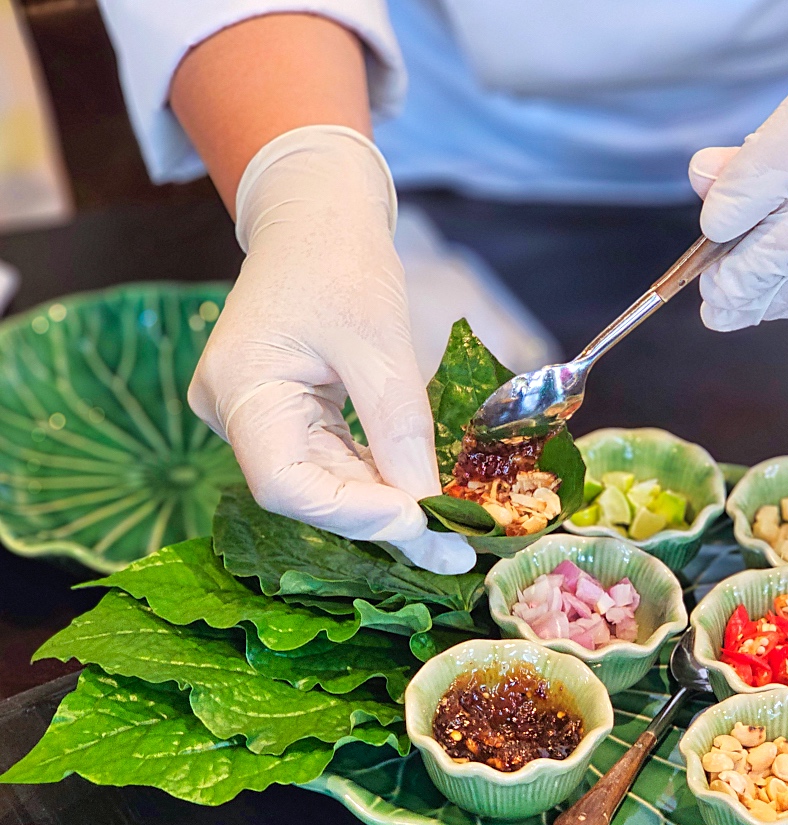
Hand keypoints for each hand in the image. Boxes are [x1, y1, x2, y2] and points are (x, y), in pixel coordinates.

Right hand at [189, 125, 474, 574]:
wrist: (316, 213)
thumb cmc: (341, 259)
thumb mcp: (380, 341)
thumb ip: (398, 426)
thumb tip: (427, 506)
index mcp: (239, 387)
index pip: (286, 484)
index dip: (355, 514)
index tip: (422, 522)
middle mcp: (235, 413)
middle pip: (307, 492)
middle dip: (382, 519)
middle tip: (454, 549)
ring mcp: (257, 416)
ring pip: (321, 482)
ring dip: (384, 503)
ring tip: (448, 527)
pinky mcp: (283, 415)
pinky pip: (329, 460)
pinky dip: (375, 477)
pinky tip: (420, 493)